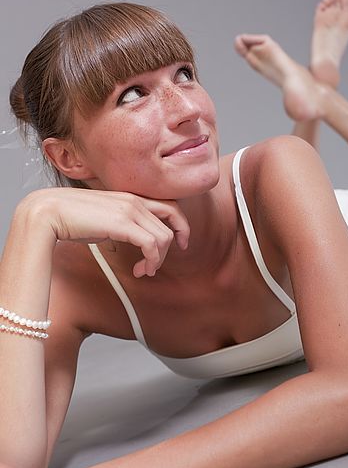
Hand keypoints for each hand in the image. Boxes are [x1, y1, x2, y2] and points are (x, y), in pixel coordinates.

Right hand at [17, 188, 190, 277]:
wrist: (47, 213)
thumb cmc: (69, 219)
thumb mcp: (103, 218)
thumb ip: (121, 222)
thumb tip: (130, 237)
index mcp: (130, 196)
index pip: (169, 205)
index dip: (180, 224)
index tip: (181, 242)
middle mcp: (133, 200)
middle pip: (173, 219)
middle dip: (174, 243)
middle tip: (159, 263)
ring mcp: (129, 210)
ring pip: (163, 236)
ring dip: (158, 259)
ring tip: (144, 271)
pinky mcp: (123, 224)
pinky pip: (152, 244)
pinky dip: (152, 261)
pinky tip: (140, 270)